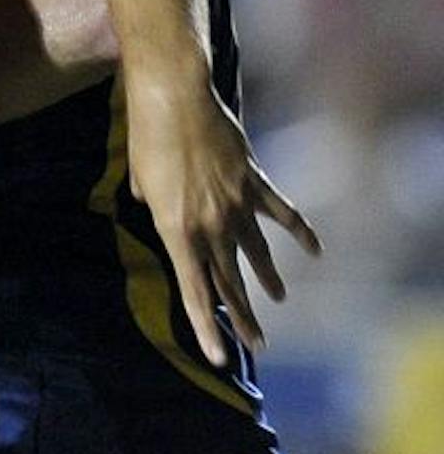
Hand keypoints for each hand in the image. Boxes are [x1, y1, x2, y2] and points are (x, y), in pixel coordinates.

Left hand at [123, 73, 321, 366]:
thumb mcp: (139, 178)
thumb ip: (151, 203)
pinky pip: (283, 214)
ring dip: (268, 279)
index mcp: (176, 229)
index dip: (206, 327)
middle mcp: (210, 224)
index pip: (194, 290)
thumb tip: (154, 209)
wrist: (174, 96)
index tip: (219, 357)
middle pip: (229, 281)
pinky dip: (301, 232)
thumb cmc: (146, 134)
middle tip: (258, 345)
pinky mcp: (254, 182)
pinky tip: (316, 252)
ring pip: (257, 253)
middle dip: (242, 316)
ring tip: (277, 301)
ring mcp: (237, 204)